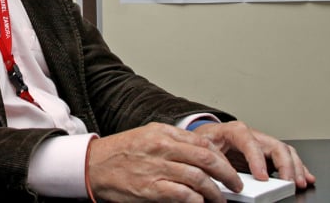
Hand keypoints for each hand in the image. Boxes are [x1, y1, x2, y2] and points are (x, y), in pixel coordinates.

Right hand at [86, 122, 242, 202]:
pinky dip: (197, 201)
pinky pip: (183, 195)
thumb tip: (199, 151)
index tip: (229, 168)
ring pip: (199, 178)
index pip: (202, 143)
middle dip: (227, 175)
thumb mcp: (147, 135)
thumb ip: (172, 141)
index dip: (221, 158)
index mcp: (162, 132)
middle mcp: (161, 147)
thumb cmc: (120, 152)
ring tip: (220, 200)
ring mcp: (156, 168)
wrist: (94, 165)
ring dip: (215, 192)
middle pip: (206, 159)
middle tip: (235, 185)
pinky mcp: (151, 189)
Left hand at [193, 121, 315, 188]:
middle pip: (274, 145)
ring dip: (295, 167)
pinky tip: (305, 176)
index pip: (249, 141)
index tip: (262, 177)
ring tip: (299, 182)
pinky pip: (286, 157)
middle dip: (285, 164)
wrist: (206, 137)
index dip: (257, 159)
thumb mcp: (204, 146)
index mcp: (234, 131)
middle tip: (287, 182)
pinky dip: (297, 167)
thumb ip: (215, 157)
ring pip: (284, 151)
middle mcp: (252, 135)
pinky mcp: (266, 152)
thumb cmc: (206, 140)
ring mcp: (261, 143)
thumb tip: (224, 173)